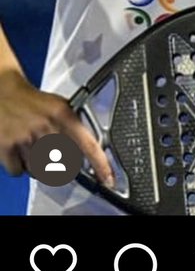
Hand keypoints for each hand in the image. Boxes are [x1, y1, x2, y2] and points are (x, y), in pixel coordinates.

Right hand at [0, 68, 112, 185]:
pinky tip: (20, 150)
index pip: (88, 144)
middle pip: (63, 164)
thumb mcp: (60, 107)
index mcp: (63, 115)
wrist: (6, 93)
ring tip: (33, 146)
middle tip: (52, 151)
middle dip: (60, 163)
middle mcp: (46, 127)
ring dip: (37, 165)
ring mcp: (26, 138)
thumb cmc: (34, 102)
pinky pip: (20, 172)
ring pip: (40, 171)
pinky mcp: (8, 147)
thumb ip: (74, 128)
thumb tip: (88, 152)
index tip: (107, 178)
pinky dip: (20, 166)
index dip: (100, 164)